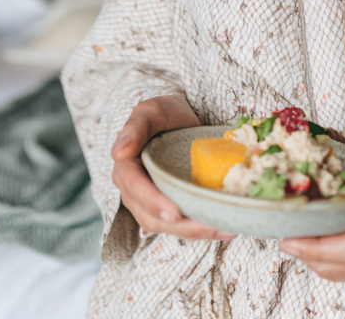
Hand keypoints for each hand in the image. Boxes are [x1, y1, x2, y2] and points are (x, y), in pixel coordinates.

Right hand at [111, 95, 235, 240]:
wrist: (179, 117)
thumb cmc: (162, 113)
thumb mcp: (150, 111)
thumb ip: (134, 128)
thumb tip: (118, 153)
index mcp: (126, 169)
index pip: (135, 190)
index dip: (153, 203)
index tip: (174, 213)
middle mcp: (136, 192)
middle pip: (153, 217)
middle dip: (182, 226)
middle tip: (211, 226)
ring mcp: (154, 201)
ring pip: (170, 226)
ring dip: (197, 231)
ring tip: (226, 229)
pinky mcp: (172, 204)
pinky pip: (184, 223)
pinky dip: (203, 227)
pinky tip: (225, 226)